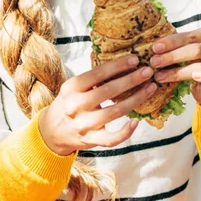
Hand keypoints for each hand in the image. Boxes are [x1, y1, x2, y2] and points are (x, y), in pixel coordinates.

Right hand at [37, 56, 156, 155]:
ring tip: (150, 89)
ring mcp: (83, 125)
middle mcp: (76, 105)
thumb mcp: (72, 89)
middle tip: (148, 72)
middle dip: (131, 80)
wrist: (50, 132)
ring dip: (136, 99)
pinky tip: (136, 122)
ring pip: (114, 112)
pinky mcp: (90, 141)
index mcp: (71, 88)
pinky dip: (125, 132)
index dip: (117, 66)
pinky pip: (111, 139)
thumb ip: (91, 80)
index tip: (135, 60)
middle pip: (108, 91)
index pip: (97, 73)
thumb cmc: (68, 105)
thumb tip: (122, 65)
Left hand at [149, 28, 200, 107]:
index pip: (189, 36)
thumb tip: (154, 46)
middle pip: (194, 50)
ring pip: (199, 66)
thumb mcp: (189, 51)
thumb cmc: (197, 63)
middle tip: (154, 62)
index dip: (171, 42)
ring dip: (177, 72)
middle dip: (172, 56)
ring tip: (160, 76)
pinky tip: (194, 78)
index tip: (155, 48)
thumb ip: (177, 46)